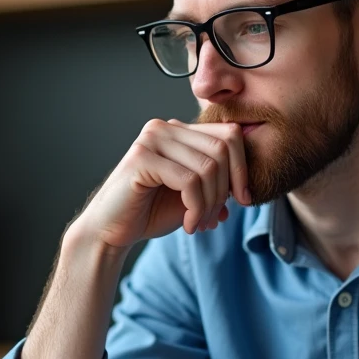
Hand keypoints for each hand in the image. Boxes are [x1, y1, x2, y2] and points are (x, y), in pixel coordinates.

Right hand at [69, 120, 250, 251]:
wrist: (111, 231)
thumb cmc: (150, 212)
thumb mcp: (194, 196)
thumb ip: (218, 185)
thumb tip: (246, 191)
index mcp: (179, 130)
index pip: (229, 135)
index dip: (243, 169)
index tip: (243, 200)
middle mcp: (165, 127)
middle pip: (223, 148)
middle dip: (226, 189)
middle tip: (215, 216)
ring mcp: (152, 139)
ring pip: (208, 167)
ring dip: (210, 203)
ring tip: (199, 223)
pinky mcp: (141, 158)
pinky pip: (189, 181)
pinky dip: (196, 208)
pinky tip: (189, 224)